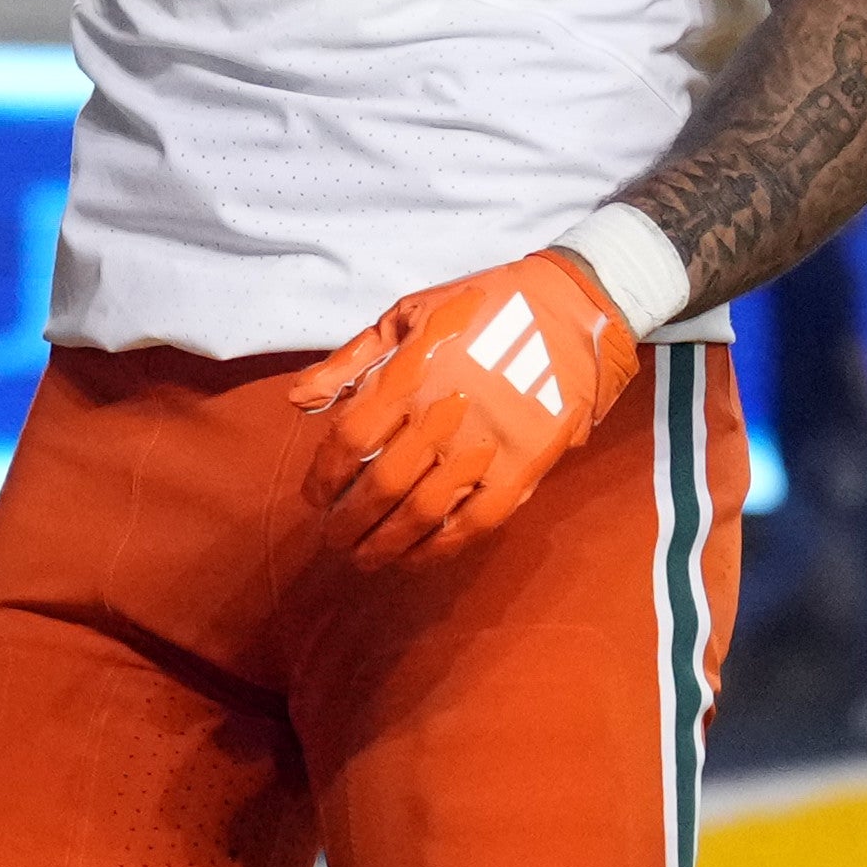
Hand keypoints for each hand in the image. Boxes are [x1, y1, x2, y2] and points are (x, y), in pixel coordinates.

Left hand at [289, 249, 641, 569]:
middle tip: (332, 539)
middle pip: (381, 485)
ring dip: (386, 543)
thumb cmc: (476, 307)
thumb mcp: (405, 316)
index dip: (324, 478)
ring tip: (363, 558)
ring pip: (424, 512)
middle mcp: (443, 415)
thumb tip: (297, 401)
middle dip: (348, 521)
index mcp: (410, 374)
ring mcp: (487, 445)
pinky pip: (477, 521)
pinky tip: (416, 559)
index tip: (313, 498)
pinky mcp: (526, 466)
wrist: (569, 308)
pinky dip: (442, 548)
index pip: (350, 441)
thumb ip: (348, 361)